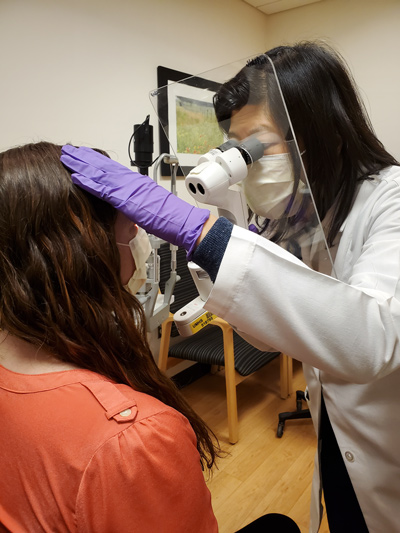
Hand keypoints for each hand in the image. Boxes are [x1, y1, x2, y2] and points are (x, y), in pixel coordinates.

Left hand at [61, 145, 209, 255]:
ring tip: (66, 157)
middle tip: (68, 150)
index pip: (112, 167)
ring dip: (81, 165)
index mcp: (136, 181)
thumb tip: (128, 203)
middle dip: (84, 157)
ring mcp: (127, 188)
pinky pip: (103, 189)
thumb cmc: (169, 216)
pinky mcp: (125, 199)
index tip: (83, 155)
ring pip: (99, 173)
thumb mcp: (150, 204)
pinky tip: (76, 177)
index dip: (95, 160)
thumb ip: (136, 201)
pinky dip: (89, 182)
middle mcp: (131, 180)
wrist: (180, 220)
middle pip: (103, 165)